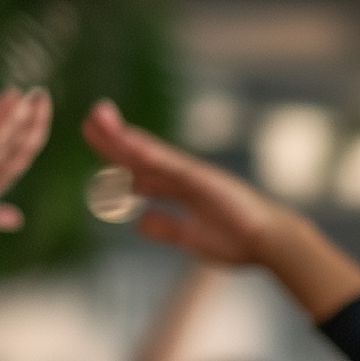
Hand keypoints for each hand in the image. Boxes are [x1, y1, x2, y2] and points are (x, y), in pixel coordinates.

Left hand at [84, 98, 290, 265]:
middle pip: (139, 154)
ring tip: (100, 117)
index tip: (91, 141)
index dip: (113, 157)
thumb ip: (167, 228)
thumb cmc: (239, 240)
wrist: (271, 243)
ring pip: (151, 152)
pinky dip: (150, 152)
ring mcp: (192, 175)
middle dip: (112, 138)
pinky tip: (129, 142)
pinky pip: (171, 164)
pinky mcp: (203, 179)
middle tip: (88, 118)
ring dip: (124, 136)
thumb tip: (139, 222)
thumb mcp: (192, 238)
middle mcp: (182, 176)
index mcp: (178, 189)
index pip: (137, 170)